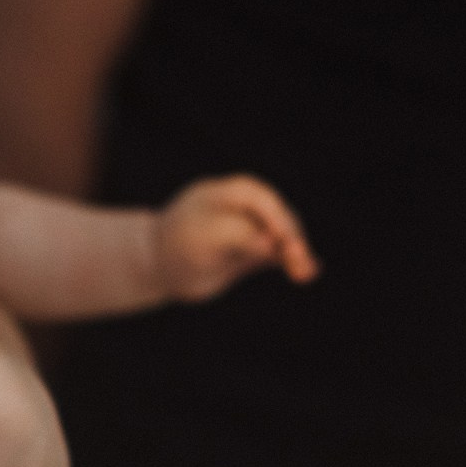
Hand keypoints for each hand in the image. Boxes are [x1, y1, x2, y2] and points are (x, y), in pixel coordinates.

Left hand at [155, 175, 318, 303]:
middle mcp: (244, 208)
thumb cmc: (176, 246)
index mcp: (229, 193)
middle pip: (278, 218)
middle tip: (302, 262)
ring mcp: (251, 228)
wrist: (156, 265)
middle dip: (292, 238)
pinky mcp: (255, 251)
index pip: (261, 202)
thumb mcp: (204, 238)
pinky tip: (309, 273)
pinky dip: (292, 263)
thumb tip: (272, 244)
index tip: (283, 244)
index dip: (276, 221)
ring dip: (297, 253)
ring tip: (308, 272)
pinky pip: (279, 254)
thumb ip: (238, 237)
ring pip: (282, 238)